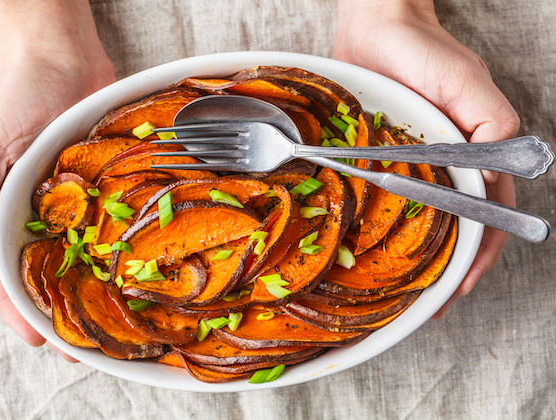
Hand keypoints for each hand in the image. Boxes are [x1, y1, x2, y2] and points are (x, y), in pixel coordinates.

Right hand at [0, 0, 115, 359]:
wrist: (61, 58)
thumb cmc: (13, 97)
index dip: (14, 308)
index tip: (37, 339)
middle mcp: (27, 211)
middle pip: (37, 272)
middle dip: (52, 310)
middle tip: (77, 345)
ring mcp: (62, 202)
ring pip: (70, 257)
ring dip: (81, 290)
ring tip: (102, 323)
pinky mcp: (93, 188)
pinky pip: (99, 227)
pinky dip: (106, 253)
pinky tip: (122, 275)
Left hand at [333, 0, 518, 316]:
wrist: (378, 28)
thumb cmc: (424, 52)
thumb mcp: (467, 84)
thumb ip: (490, 125)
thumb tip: (497, 173)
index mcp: (477, 154)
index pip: (487, 216)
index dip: (476, 256)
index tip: (456, 288)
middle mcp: (447, 164)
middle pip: (454, 226)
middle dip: (445, 267)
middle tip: (425, 303)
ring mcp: (415, 163)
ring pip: (422, 218)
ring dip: (418, 253)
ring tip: (401, 288)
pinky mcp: (383, 156)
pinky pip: (387, 197)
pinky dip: (387, 223)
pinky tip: (372, 244)